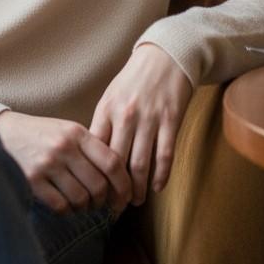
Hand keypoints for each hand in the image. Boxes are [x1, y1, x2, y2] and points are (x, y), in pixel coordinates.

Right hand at [0, 110, 132, 214]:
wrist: (2, 131)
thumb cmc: (41, 134)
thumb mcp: (67, 130)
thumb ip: (90, 148)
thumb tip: (119, 179)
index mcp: (77, 133)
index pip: (112, 161)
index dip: (124, 184)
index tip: (127, 197)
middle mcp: (64, 147)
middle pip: (99, 185)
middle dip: (104, 201)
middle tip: (103, 205)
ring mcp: (47, 164)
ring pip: (81, 199)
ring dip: (85, 208)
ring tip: (82, 204)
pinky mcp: (32, 180)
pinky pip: (61, 206)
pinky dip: (67, 211)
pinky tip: (65, 205)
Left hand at [89, 43, 192, 204]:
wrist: (165, 55)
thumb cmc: (134, 79)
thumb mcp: (111, 96)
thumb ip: (103, 123)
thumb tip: (92, 157)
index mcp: (106, 109)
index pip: (95, 151)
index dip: (94, 176)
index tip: (94, 192)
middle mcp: (125, 115)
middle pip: (115, 163)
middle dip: (113, 190)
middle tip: (113, 208)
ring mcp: (149, 118)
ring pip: (139, 164)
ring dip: (136, 189)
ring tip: (134, 201)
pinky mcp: (171, 120)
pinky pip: (165, 155)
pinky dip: (160, 176)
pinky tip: (156, 188)